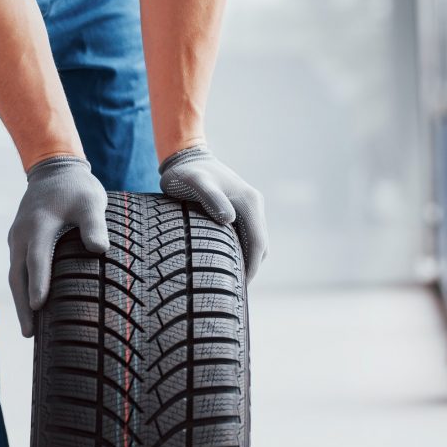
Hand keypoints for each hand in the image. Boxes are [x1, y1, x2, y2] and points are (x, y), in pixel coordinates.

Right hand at [8, 156, 109, 336]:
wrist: (54, 170)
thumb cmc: (77, 188)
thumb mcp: (91, 201)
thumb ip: (94, 225)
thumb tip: (99, 250)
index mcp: (39, 225)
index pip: (37, 259)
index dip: (38, 282)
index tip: (38, 305)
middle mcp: (22, 234)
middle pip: (18, 275)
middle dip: (22, 305)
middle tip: (29, 334)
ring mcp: (17, 238)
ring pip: (15, 274)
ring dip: (20, 300)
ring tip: (29, 329)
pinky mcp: (19, 241)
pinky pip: (17, 268)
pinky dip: (21, 288)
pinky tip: (31, 305)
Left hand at [159, 145, 268, 281]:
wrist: (185, 155)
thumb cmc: (185, 172)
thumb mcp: (194, 183)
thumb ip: (210, 198)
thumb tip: (228, 220)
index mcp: (248, 202)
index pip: (257, 242)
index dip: (251, 267)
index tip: (240, 287)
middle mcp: (253, 204)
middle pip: (260, 245)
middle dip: (251, 268)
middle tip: (233, 291)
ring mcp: (248, 205)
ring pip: (255, 241)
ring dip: (247, 260)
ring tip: (230, 281)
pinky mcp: (240, 208)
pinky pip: (247, 234)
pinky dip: (242, 250)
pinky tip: (226, 262)